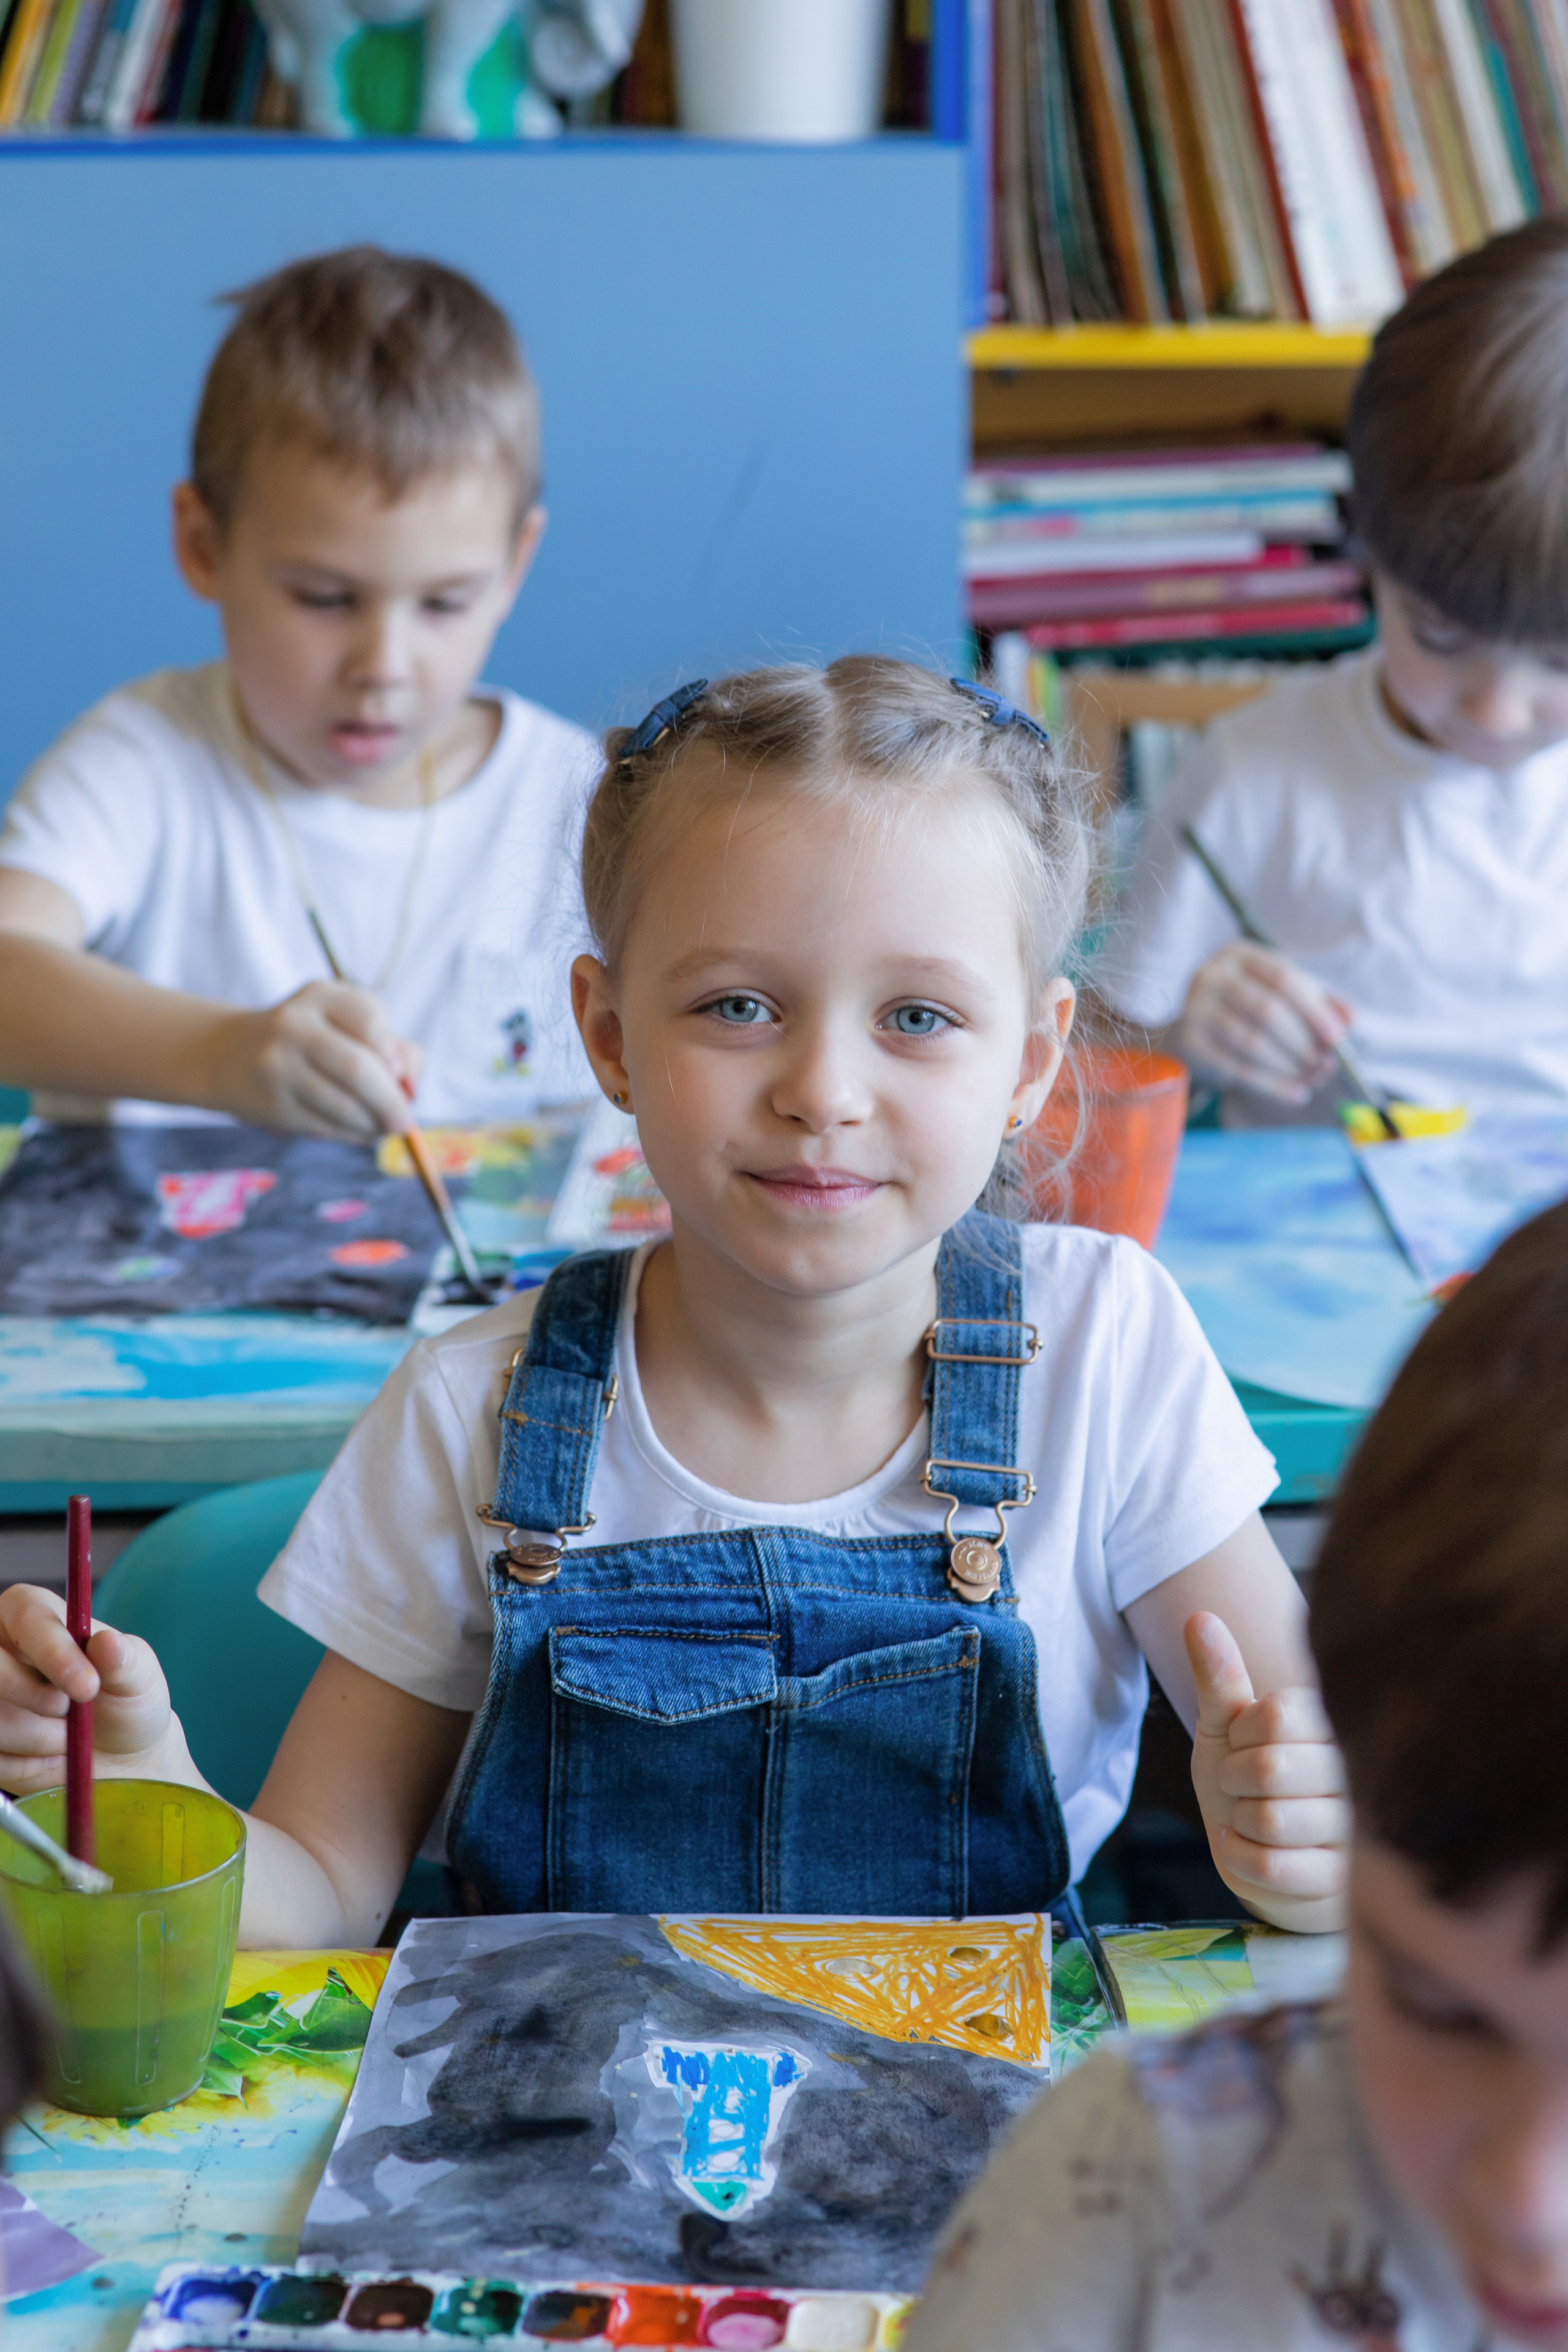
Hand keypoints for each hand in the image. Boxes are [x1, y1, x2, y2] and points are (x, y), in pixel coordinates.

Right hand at [0, 1585, 181, 1793]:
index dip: (53, 1650)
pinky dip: (26, 1764)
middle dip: (35, 1699)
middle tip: (70, 1716)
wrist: (116, 1756)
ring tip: (68, 1736)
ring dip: (36, 1738)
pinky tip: (49, 1755)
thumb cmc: (126, 1701)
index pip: (28, 1615)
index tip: (87, 1686)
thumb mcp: (138, 1678)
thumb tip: (107, 1642)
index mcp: (35, 1614)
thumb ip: (124, 1660)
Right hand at [201, 981, 424, 1140]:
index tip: (399, 1071)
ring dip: (373, 1124)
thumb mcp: (345, 1023)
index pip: (370, 1019)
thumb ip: (392, 1044)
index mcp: (319, 996)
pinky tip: (360, 1131)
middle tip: (406, 1121)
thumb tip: (410, 1082)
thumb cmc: (311, 1038)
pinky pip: (324, 1126)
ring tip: (385, 1127)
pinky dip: (352, 1134)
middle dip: (391, 1101)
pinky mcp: (272, 1103)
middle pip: (357, 1068)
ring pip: (342, 1105)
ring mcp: (277, 1065)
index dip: (393, 1051)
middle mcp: (293, 1025)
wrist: (230, 1054)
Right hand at [1178, 942, 1350, 1104]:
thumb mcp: (1281, 997)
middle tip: (1327, 1066)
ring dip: (1290, 1066)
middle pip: (1268, 1010)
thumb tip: (1350, 1019)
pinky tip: (1295, 1094)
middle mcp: (1211, 975)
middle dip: (1303, 1043)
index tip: (1338, 1038)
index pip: (1283, 977)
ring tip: (1313, 1080)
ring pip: (1252, 1042)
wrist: (1192, 1032)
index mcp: (1240, 955)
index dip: (1315, 1009)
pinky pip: (1236, 1068)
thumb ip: (1317, 1003)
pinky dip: (1271, 1085)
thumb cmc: (1246, 1010)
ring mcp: (1195, 1008)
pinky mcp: (1188, 1041)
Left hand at [1186, 1611, 1348, 1933]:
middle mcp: (1357, 1775)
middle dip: (1234, 1780)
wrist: (1268, 1863)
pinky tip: (1251, 1849)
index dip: (1240, 1735)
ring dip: (1239, 1821)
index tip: (1246, 1746)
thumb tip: (1198, 1617)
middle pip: (1269, 1768)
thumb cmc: (1247, 1785)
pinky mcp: (1340, 1883)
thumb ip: (1219, 1676)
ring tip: (1254, 1820)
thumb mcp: (1227, 1728)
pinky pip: (1268, 1864)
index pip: (1276, 1715)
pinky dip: (1238, 1855)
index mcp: (1335, 1726)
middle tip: (1244, 1788)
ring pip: (1269, 1819)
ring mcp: (1355, 1833)